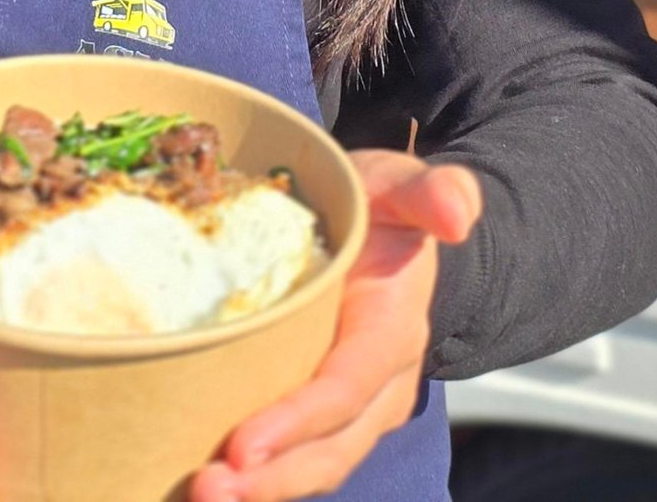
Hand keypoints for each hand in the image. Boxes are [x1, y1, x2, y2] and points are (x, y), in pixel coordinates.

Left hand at [188, 151, 482, 501]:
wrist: (385, 232)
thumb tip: (456, 212)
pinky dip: (254, 478)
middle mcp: (378, 384)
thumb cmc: (382, 206)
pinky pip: (293, 456)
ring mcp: (351, 408)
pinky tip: (200, 483)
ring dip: (260, 491)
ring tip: (201, 496)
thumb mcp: (401, 186)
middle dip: (273, 479)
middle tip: (208, 490)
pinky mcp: (319, 413)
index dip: (298, 421)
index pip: (346, 387)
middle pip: (330, 448)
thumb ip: (431, 192)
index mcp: (393, 330)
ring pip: (312, 464)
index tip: (243, 445)